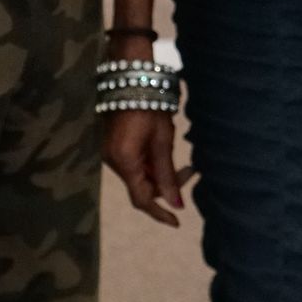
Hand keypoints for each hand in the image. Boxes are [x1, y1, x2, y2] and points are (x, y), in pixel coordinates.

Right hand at [103, 111, 192, 226]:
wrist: (132, 79)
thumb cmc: (151, 106)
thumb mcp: (163, 142)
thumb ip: (167, 175)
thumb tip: (176, 204)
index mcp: (125, 162)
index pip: (142, 199)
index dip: (159, 213)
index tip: (177, 222)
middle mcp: (112, 162)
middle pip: (140, 188)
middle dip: (166, 186)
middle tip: (191, 170)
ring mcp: (110, 153)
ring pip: (138, 176)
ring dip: (159, 174)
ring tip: (182, 160)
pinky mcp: (113, 146)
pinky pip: (132, 165)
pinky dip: (150, 165)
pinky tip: (164, 154)